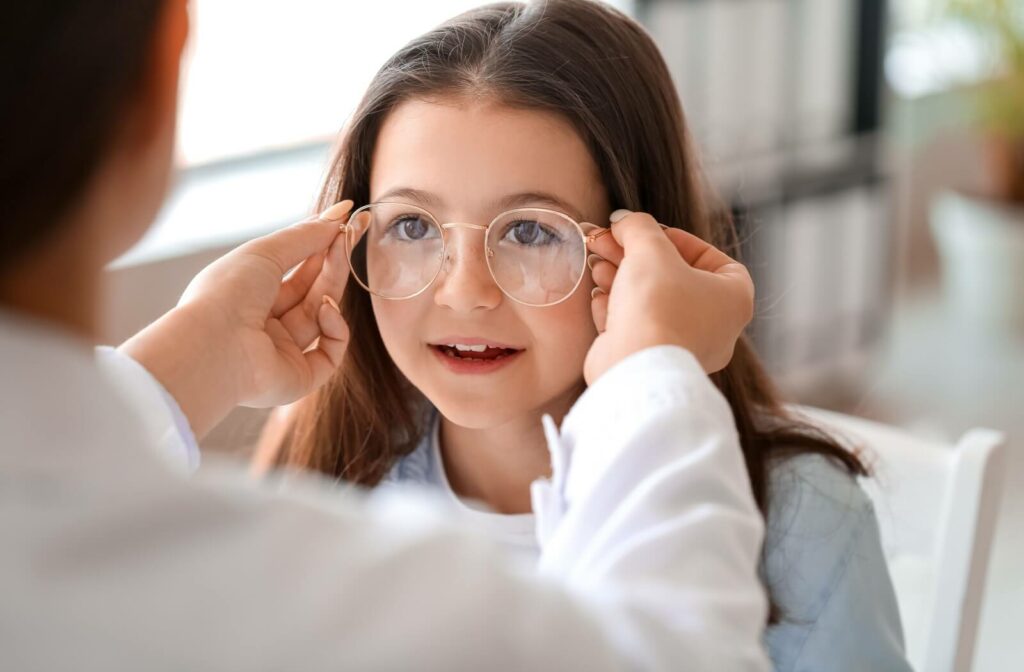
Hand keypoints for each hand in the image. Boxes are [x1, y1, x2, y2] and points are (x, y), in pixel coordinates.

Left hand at [120, 200, 353, 437]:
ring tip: (341, 257)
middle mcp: (266, 325)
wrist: (214, 345)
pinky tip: (326, 311)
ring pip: (323, 317)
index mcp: (250, 296)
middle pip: (312, 291)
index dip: (321, 248)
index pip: (295, 271)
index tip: (347, 223)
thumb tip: (340, 213)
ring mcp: (283, 352)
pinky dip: (335, 328)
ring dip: (335, 286)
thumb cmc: (228, 293)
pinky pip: (331, 351)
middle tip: (353, 234)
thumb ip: (306, 234)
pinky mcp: (300, 378)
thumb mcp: (266, 251)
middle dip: (333, 262)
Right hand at [582, 210, 753, 383]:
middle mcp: (716, 325)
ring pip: (651, 301)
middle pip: (672, 276)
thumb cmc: (657, 306)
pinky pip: (638, 326)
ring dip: (621, 278)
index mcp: (734, 297)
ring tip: (597, 261)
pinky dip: (617, 308)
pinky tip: (599, 294)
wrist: (635, 366)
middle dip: (634, 255)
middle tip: (607, 240)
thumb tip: (624, 220)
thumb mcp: (650, 250)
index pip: (709, 256)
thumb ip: (639, 227)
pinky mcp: (653, 361)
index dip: (674, 238)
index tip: (645, 232)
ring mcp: (684, 346)